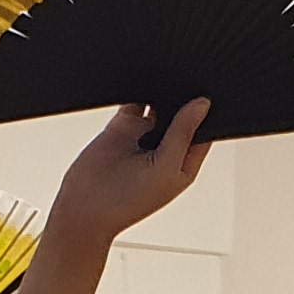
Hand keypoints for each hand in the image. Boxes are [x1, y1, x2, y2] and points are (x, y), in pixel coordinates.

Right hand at [46, 101, 212, 242]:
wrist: (84, 205)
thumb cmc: (127, 202)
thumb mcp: (165, 168)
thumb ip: (183, 134)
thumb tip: (201, 106)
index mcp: (183, 164)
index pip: (204, 133)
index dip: (207, 116)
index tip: (209, 98)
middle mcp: (165, 149)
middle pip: (183, 117)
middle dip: (186, 103)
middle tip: (187, 88)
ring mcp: (144, 136)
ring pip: (161, 105)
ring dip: (164, 95)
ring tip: (163, 90)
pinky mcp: (124, 125)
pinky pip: (136, 101)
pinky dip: (141, 92)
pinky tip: (144, 88)